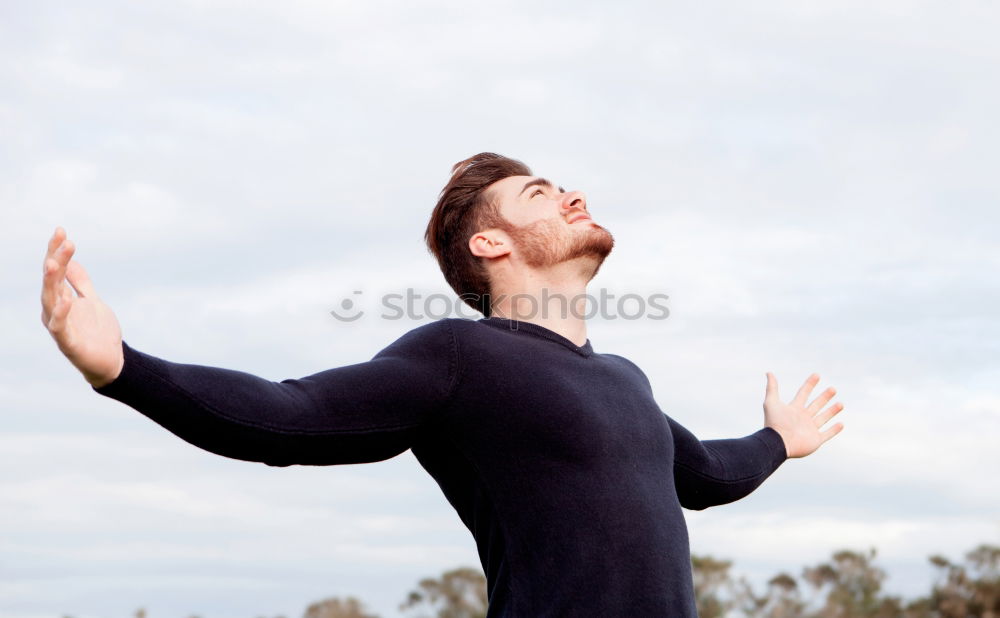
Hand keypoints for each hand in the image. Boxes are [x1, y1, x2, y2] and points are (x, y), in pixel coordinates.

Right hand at [40, 226, 123, 387]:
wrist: (111, 361)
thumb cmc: (98, 332)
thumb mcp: (92, 300)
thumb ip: (81, 283)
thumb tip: (72, 261)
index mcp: (60, 299)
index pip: (55, 270)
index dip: (56, 251)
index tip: (61, 230)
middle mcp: (54, 310)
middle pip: (51, 281)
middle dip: (56, 259)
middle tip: (63, 240)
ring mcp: (60, 326)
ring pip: (51, 300)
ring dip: (52, 282)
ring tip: (55, 263)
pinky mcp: (68, 342)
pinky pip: (60, 326)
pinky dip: (61, 313)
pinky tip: (66, 300)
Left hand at [763, 372, 843, 457]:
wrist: (778, 443)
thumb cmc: (774, 423)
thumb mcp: (771, 402)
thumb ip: (772, 388)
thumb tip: (769, 373)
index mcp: (794, 409)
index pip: (803, 393)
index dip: (810, 384)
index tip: (817, 375)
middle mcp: (803, 418)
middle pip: (816, 405)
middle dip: (825, 397)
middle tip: (833, 389)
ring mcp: (810, 429)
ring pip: (823, 418)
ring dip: (832, 411)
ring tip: (841, 404)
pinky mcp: (815, 440)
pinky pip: (827, 434)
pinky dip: (834, 430)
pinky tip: (841, 424)